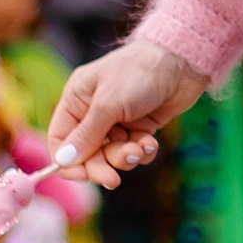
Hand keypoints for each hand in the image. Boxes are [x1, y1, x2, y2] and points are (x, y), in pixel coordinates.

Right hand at [46, 37, 210, 188]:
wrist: (182, 62)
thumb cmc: (138, 74)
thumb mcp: (108, 104)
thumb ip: (86, 135)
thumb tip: (63, 161)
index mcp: (76, 100)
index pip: (60, 139)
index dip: (67, 161)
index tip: (82, 176)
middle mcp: (94, 111)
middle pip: (87, 152)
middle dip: (101, 165)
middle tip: (113, 180)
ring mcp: (118, 120)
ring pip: (112, 154)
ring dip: (126, 157)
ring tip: (140, 148)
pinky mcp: (140, 126)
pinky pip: (134, 150)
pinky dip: (142, 151)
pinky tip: (151, 143)